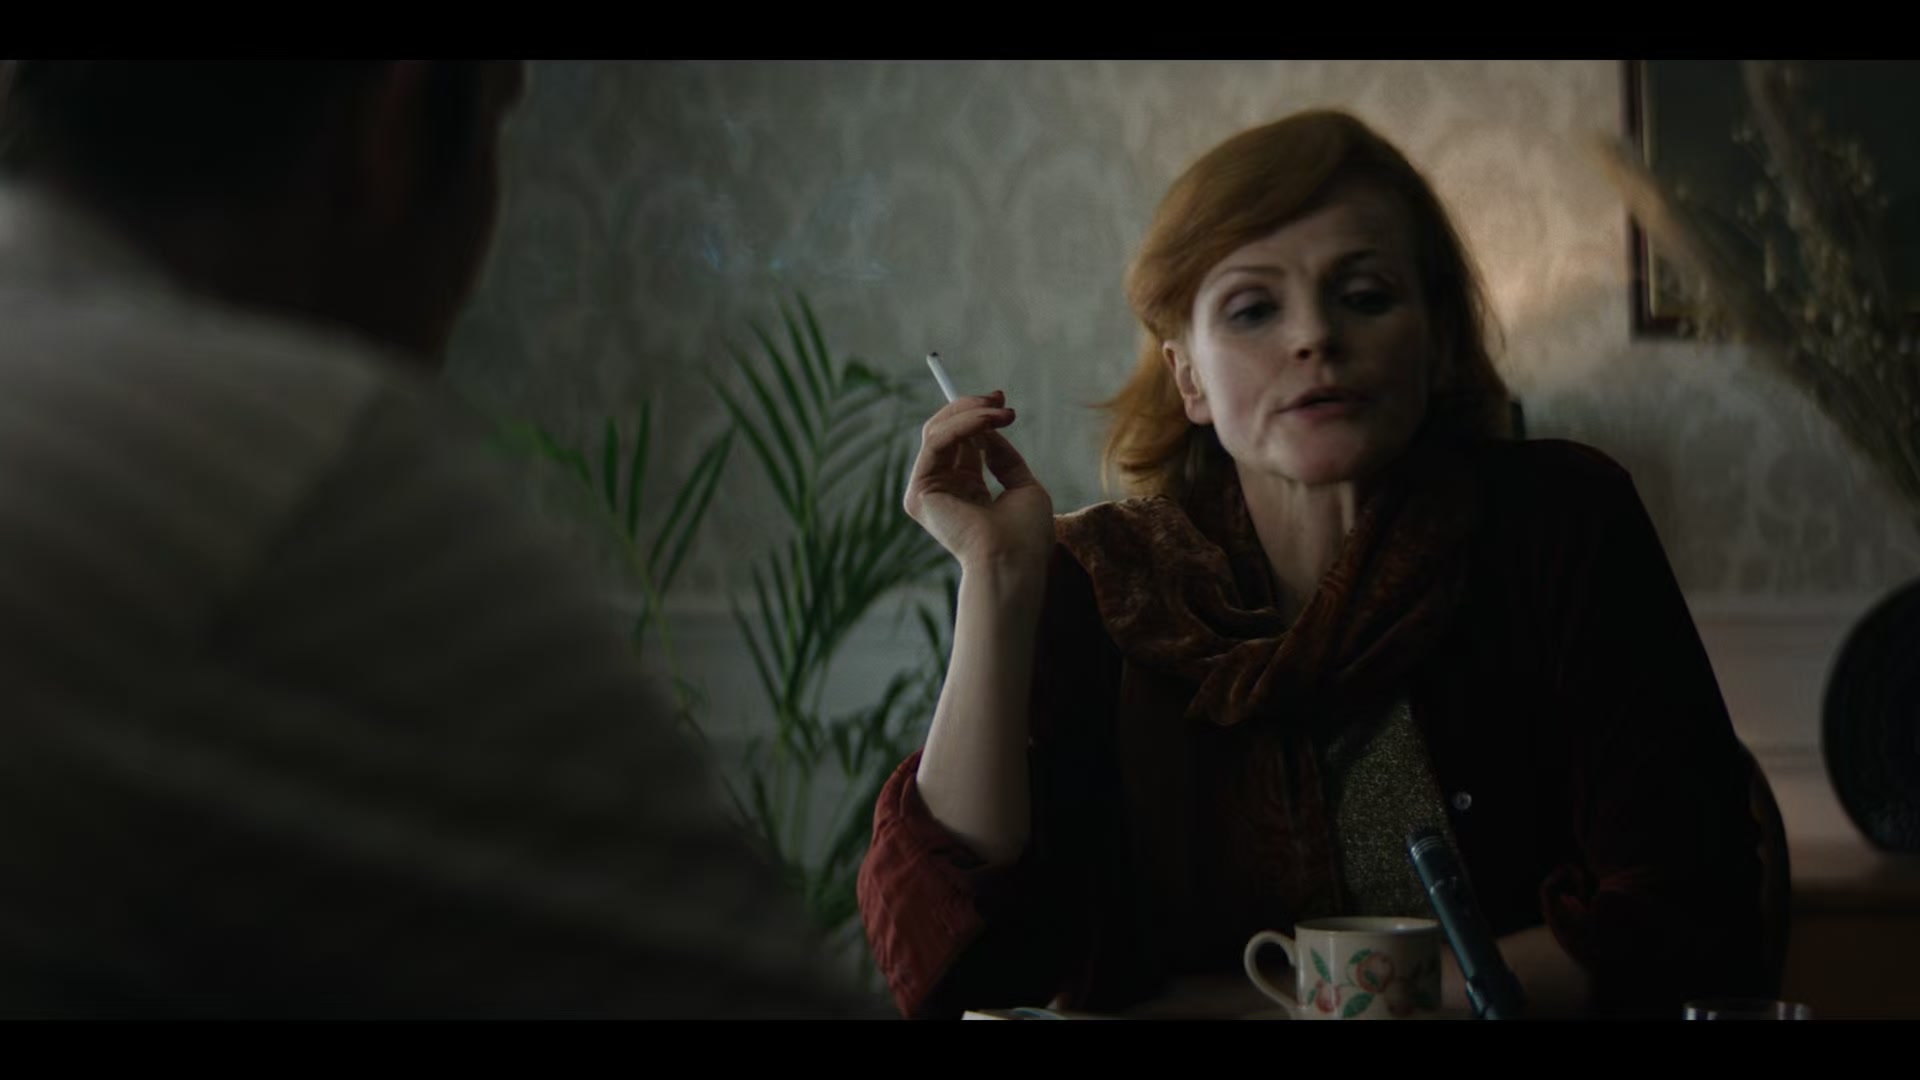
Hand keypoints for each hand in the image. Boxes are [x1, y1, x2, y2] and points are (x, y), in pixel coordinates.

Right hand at [903, 390, 1053, 575]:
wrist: (1015, 560)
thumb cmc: (1025, 535)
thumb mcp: (1021, 485)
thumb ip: (1002, 457)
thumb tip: (990, 428)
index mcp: (965, 490)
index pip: (961, 443)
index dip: (977, 417)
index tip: (1002, 400)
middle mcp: (943, 489)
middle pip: (944, 433)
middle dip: (971, 408)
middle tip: (1000, 398)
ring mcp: (928, 491)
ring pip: (937, 432)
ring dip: (971, 414)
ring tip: (1002, 412)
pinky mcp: (919, 492)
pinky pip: (936, 443)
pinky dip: (962, 425)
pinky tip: (987, 422)